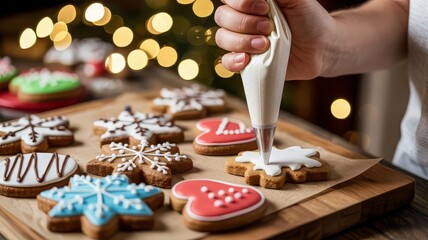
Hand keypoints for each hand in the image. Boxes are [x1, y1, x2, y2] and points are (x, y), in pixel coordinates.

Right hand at [215, 0, 335, 79]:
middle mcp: (242, 19)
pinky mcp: (246, 62)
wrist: (322, 47)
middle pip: (222, 17)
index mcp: (251, 2)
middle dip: (244, 23)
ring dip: (242, 41)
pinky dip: (233, 61)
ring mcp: (242, 41)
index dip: (240, 3)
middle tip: (268, 28)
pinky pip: (226, 61)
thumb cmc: (309, 18)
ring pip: (222, 38)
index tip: (263, 7)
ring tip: (265, 45)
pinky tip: (246, 60)